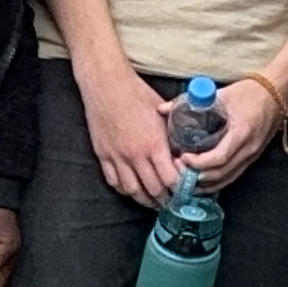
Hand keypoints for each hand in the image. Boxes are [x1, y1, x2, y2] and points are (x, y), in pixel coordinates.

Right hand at [79, 57, 183, 205]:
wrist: (106, 84)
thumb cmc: (137, 94)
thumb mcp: (162, 113)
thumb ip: (172, 134)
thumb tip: (182, 151)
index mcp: (154, 144)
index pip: (170, 179)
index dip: (179, 189)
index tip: (185, 191)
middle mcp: (135, 154)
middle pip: (153, 189)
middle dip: (165, 199)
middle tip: (172, 202)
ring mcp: (117, 156)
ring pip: (132, 191)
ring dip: (145, 199)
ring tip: (154, 201)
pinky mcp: (102, 155)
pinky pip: (113, 181)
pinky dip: (125, 190)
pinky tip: (133, 190)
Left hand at [177, 72, 282, 192]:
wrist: (278, 94)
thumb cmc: (250, 93)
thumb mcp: (221, 94)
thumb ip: (190, 102)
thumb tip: (161, 109)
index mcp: (242, 133)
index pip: (218, 158)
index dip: (198, 163)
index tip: (182, 158)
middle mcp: (248, 149)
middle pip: (220, 173)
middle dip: (196, 176)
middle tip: (177, 170)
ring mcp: (252, 156)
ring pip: (226, 179)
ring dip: (205, 183)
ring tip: (185, 179)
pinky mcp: (251, 159)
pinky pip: (232, 176)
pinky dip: (215, 181)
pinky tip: (201, 181)